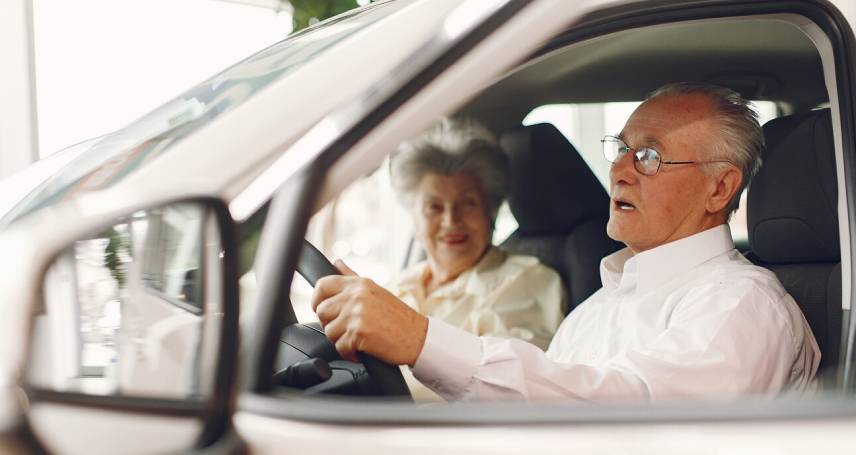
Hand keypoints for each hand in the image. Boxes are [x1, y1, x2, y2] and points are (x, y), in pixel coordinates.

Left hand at [311, 260, 428, 365]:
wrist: (418, 337)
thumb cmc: (398, 317)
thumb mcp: (375, 290)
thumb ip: (352, 276)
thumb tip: (336, 262)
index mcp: (359, 284)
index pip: (323, 285)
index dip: (317, 300)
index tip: (322, 310)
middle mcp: (357, 296)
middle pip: (321, 311)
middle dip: (330, 324)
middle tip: (347, 329)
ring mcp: (357, 313)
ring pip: (329, 331)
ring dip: (341, 340)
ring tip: (358, 339)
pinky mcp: (359, 332)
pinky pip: (340, 347)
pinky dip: (349, 354)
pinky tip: (362, 350)